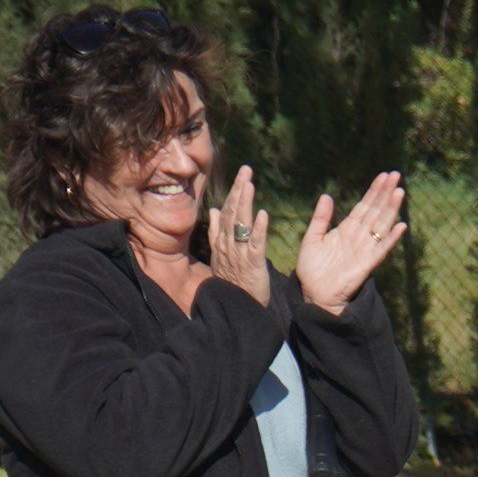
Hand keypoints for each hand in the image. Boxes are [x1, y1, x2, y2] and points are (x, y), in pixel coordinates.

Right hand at [204, 167, 272, 303]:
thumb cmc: (232, 281)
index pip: (228, 211)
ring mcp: (239, 253)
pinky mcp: (252, 264)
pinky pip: (255, 244)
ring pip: (241, 224)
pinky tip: (263, 214)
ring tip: (250, 184)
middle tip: (247, 170)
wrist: (235, 306)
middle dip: (239, 190)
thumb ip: (217, 231)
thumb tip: (215, 210)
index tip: (242, 175)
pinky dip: (258, 229)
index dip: (234, 192)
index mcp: (222, 241)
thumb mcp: (220, 255)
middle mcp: (228, 244)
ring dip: (245, 203)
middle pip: (233, 212)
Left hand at [293, 170, 407, 317]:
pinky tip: (401, 226)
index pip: (364, 206)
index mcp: (346, 230)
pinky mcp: (367, 264)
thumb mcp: (312, 238)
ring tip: (399, 192)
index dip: (374, 191)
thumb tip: (327, 195)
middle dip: (385, 193)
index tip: (384, 175)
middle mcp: (359, 237)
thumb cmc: (312, 270)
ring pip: (381, 225)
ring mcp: (365, 250)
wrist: (314, 294)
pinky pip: (381, 249)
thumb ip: (320, 218)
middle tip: (396, 175)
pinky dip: (391, 239)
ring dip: (391, 209)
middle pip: (376, 211)